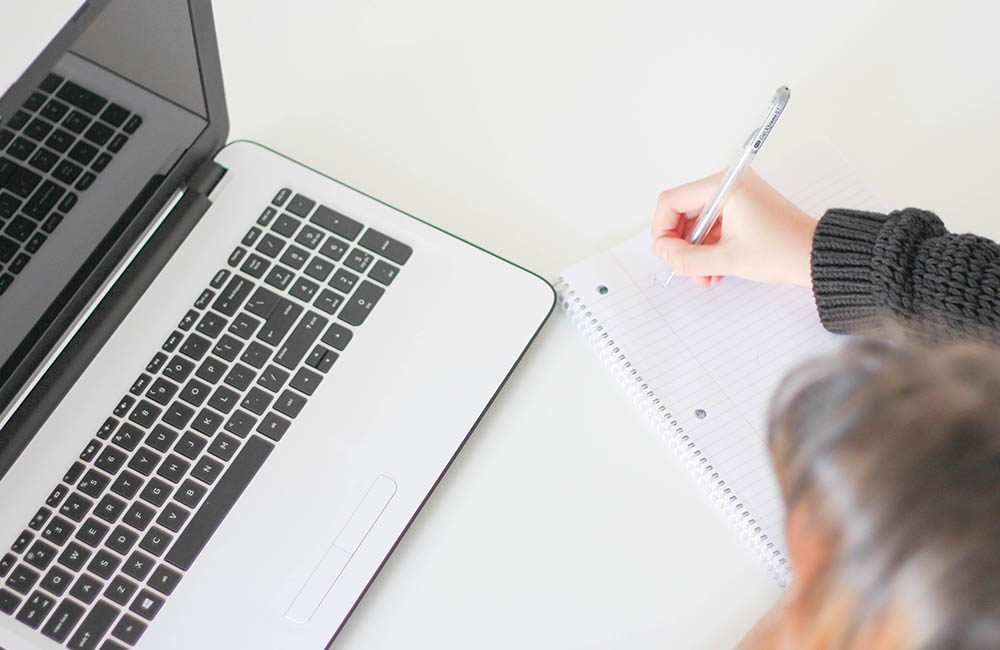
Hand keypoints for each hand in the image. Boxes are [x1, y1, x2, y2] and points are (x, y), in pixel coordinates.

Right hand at [651, 169, 816, 286]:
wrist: (817, 256)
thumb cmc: (783, 251)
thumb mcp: (727, 259)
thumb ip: (687, 258)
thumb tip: (664, 253)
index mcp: (724, 186)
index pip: (672, 200)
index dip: (662, 230)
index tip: (666, 253)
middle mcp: (730, 184)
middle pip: (684, 211)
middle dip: (681, 243)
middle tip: (682, 266)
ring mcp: (738, 196)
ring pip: (698, 222)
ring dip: (695, 250)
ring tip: (702, 275)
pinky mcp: (745, 208)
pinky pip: (715, 225)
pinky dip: (710, 246)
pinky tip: (713, 270)